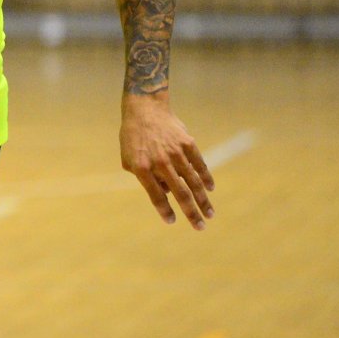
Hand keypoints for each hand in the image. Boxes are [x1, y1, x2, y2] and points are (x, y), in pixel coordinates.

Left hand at [119, 93, 213, 228]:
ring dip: (203, 200)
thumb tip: (166, 192)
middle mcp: (160, 162)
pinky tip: (210, 190)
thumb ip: (144, 178)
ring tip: (210, 214)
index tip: (172, 221)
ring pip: (193, 181)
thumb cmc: (132, 138)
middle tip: (199, 227)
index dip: (164, 210)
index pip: (155, 195)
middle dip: (191, 213)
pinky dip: (206, 178)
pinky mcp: (188, 144)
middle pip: (180, 193)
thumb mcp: (128, 159)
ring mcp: (176, 153)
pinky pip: (200, 164)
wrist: (144, 110)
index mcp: (142, 168)